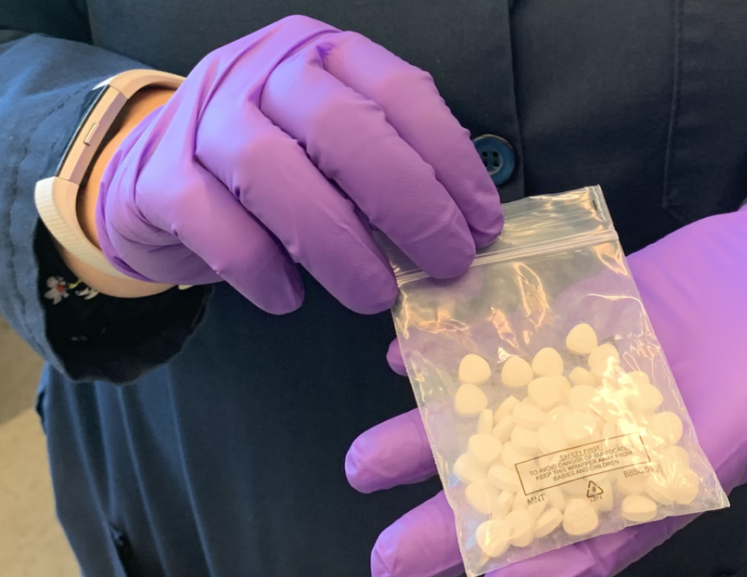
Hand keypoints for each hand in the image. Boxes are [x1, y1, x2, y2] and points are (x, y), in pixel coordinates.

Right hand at [95, 15, 502, 312]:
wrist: (159, 178)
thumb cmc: (276, 167)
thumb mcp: (338, 149)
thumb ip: (392, 174)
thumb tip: (460, 236)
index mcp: (324, 55)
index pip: (401, 93)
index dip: (452, 162)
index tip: (482, 227)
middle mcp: (262, 71)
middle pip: (343, 127)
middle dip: (409, 205)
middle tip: (446, 265)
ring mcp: (203, 117)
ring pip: (273, 171)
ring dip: (338, 245)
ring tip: (376, 295)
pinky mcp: (158, 175)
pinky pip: (213, 222)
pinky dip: (259, 268)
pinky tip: (289, 298)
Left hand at [345, 194, 746, 575]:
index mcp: (694, 458)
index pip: (619, 527)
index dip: (555, 562)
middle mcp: (633, 427)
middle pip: (537, 485)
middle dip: (464, 521)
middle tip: (386, 550)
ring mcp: (601, 374)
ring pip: (509, 416)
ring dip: (441, 438)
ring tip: (364, 459)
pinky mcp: (589, 318)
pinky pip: (516, 340)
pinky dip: (463, 349)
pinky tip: (404, 353)